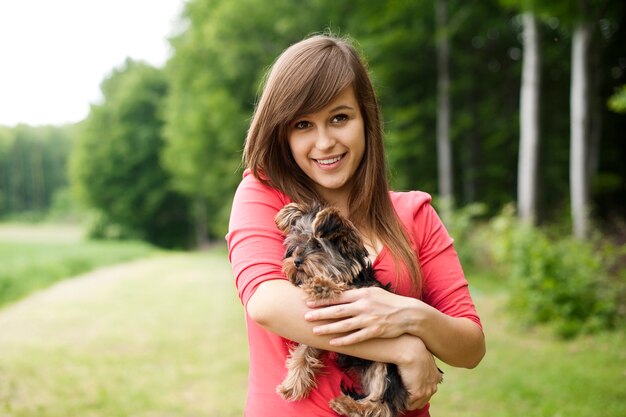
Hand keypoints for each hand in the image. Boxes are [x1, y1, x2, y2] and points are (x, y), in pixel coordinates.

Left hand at [304, 287, 418, 345]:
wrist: (408, 314)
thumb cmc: (389, 302)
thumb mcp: (373, 292)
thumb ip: (357, 294)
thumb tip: (341, 294)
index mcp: (362, 294)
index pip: (338, 297)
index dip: (323, 300)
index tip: (309, 302)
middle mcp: (364, 306)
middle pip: (338, 311)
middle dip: (320, 314)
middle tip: (306, 316)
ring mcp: (369, 319)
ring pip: (344, 325)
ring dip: (328, 328)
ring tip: (315, 331)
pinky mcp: (374, 331)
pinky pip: (355, 337)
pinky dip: (343, 340)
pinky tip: (332, 342)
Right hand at [396, 336, 442, 409]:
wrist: (410, 349)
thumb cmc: (412, 349)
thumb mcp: (421, 357)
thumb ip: (420, 364)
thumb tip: (412, 367)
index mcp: (436, 377)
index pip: (428, 390)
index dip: (419, 390)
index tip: (410, 388)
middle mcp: (433, 385)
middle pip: (424, 400)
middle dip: (414, 398)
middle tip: (405, 394)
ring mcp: (426, 390)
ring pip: (416, 404)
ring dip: (409, 401)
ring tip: (400, 396)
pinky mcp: (418, 393)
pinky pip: (409, 404)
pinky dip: (403, 401)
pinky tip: (398, 396)